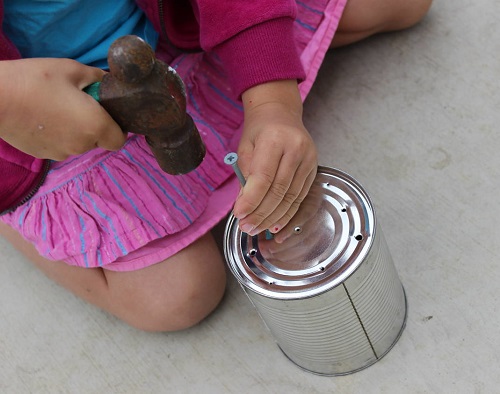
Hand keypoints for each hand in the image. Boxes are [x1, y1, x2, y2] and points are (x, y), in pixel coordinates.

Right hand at [0, 58, 125, 159]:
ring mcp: (61, 153)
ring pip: (78, 144)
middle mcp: (82, 145)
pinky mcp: (42, 155)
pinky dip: (57, 135)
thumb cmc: (36, 80)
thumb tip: (110, 82)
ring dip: (74, 131)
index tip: (108, 115)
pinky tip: (43, 118)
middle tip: (78, 104)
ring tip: (56, 108)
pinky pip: (59, 146)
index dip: (117, 128)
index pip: (119, 140)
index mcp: (95, 126)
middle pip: (98, 140)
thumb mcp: (72, 69)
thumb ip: (97, 77)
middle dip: (93, 125)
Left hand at [234, 80, 317, 235]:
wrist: (281, 113)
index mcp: (275, 139)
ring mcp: (309, 159)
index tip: (239, 215)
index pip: (263, 176)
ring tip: (256, 228)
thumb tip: (244, 206)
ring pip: (291, 197)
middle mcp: (296, 149)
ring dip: (272, 217)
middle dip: (261, 213)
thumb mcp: (245, 147)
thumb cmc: (260, 129)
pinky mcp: (314, 169)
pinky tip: (275, 224)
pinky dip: (287, 213)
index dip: (251, 199)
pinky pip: (300, 197)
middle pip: (279, 190)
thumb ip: (244, 175)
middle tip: (246, 227)